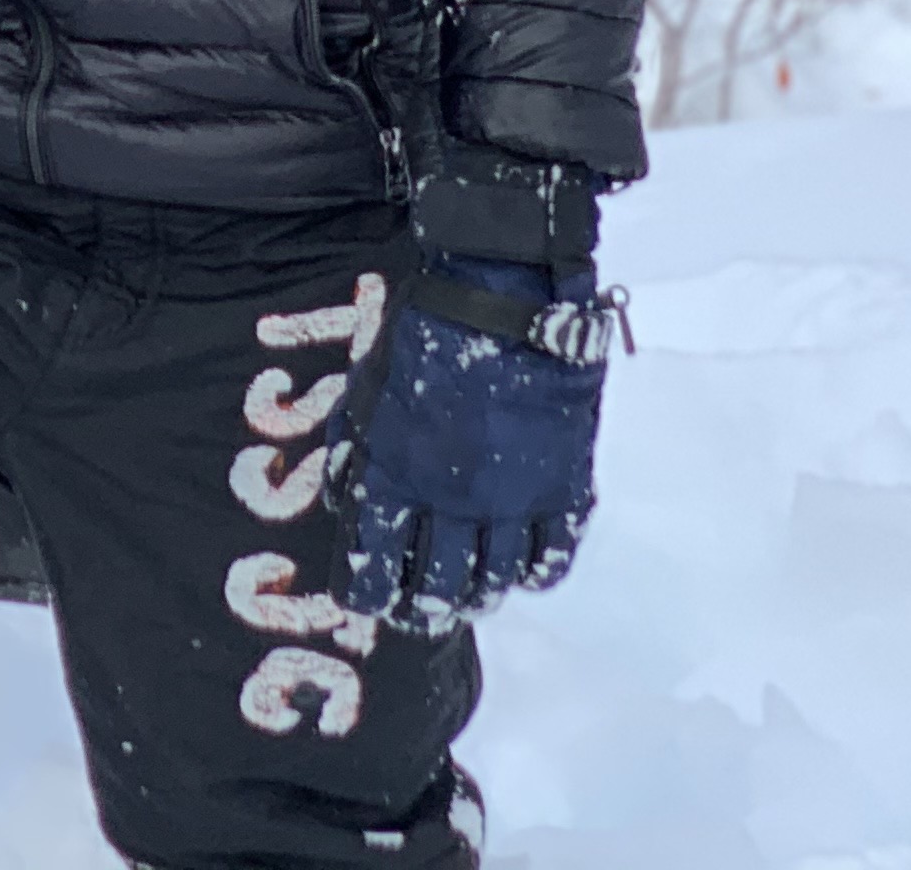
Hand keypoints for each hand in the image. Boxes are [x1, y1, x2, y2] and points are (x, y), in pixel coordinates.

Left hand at [335, 254, 624, 632]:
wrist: (502, 299)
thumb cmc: (423, 335)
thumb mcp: (367, 389)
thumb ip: (358, 449)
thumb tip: (348, 500)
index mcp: (396, 474)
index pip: (374, 559)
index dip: (367, 591)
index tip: (366, 601)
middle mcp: (451, 499)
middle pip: (438, 582)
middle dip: (422, 606)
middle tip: (420, 611)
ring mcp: (512, 498)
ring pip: (496, 578)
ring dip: (479, 595)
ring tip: (470, 597)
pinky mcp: (562, 486)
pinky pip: (553, 554)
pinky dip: (538, 572)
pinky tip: (525, 572)